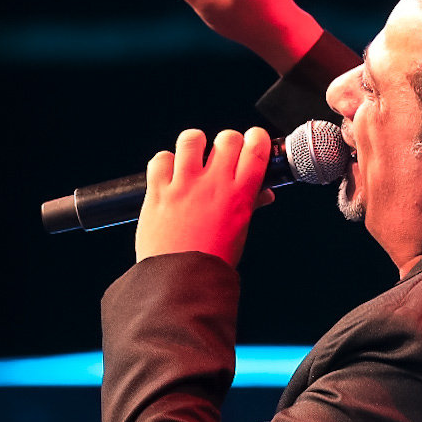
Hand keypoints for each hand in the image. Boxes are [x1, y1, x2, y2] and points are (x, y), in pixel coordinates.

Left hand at [136, 127, 274, 266]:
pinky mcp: (158, 191)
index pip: (256, 149)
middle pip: (226, 138)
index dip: (256, 139)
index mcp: (239, 195)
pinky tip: (169, 174)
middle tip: (221, 155)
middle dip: (226, 142)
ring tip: (192, 157)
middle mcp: (213, 185)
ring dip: (194, 144)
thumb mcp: (240, 232)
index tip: (252, 141)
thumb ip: (250, 205)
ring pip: (191, 139)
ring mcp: (184, 185)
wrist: (180, 282)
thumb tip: (263, 193)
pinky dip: (164, 162)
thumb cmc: (211, 263)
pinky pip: (160, 158)